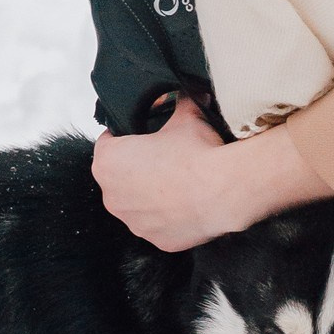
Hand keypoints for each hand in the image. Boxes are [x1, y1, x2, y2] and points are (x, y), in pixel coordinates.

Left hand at [91, 96, 333, 251]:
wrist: (225, 189)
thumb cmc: (198, 154)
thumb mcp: (185, 115)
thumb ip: (177, 102)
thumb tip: (186, 93)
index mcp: (108, 162)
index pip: (108, 144)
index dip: (127, 137)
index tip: (144, 137)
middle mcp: (113, 196)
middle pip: (120, 177)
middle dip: (138, 168)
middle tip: (166, 158)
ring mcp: (134, 222)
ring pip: (138, 203)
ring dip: (152, 194)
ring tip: (180, 182)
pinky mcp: (157, 240)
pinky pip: (159, 224)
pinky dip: (170, 216)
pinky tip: (189, 203)